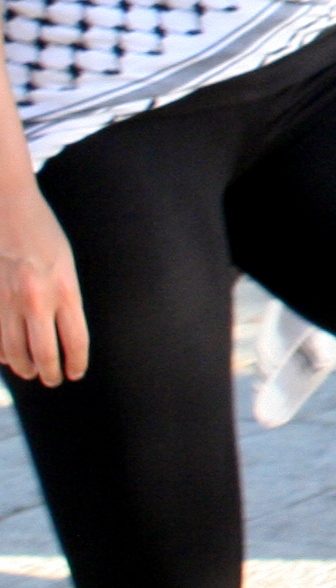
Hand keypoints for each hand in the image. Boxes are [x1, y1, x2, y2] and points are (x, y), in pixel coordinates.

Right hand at [0, 181, 84, 386]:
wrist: (8, 207)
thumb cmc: (42, 234)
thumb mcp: (65, 264)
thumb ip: (65, 297)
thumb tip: (61, 333)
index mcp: (65, 287)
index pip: (76, 339)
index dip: (77, 363)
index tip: (76, 373)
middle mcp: (37, 298)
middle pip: (45, 353)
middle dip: (51, 373)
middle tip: (55, 380)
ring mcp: (7, 300)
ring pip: (15, 352)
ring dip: (25, 368)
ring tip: (32, 373)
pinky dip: (1, 353)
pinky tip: (8, 357)